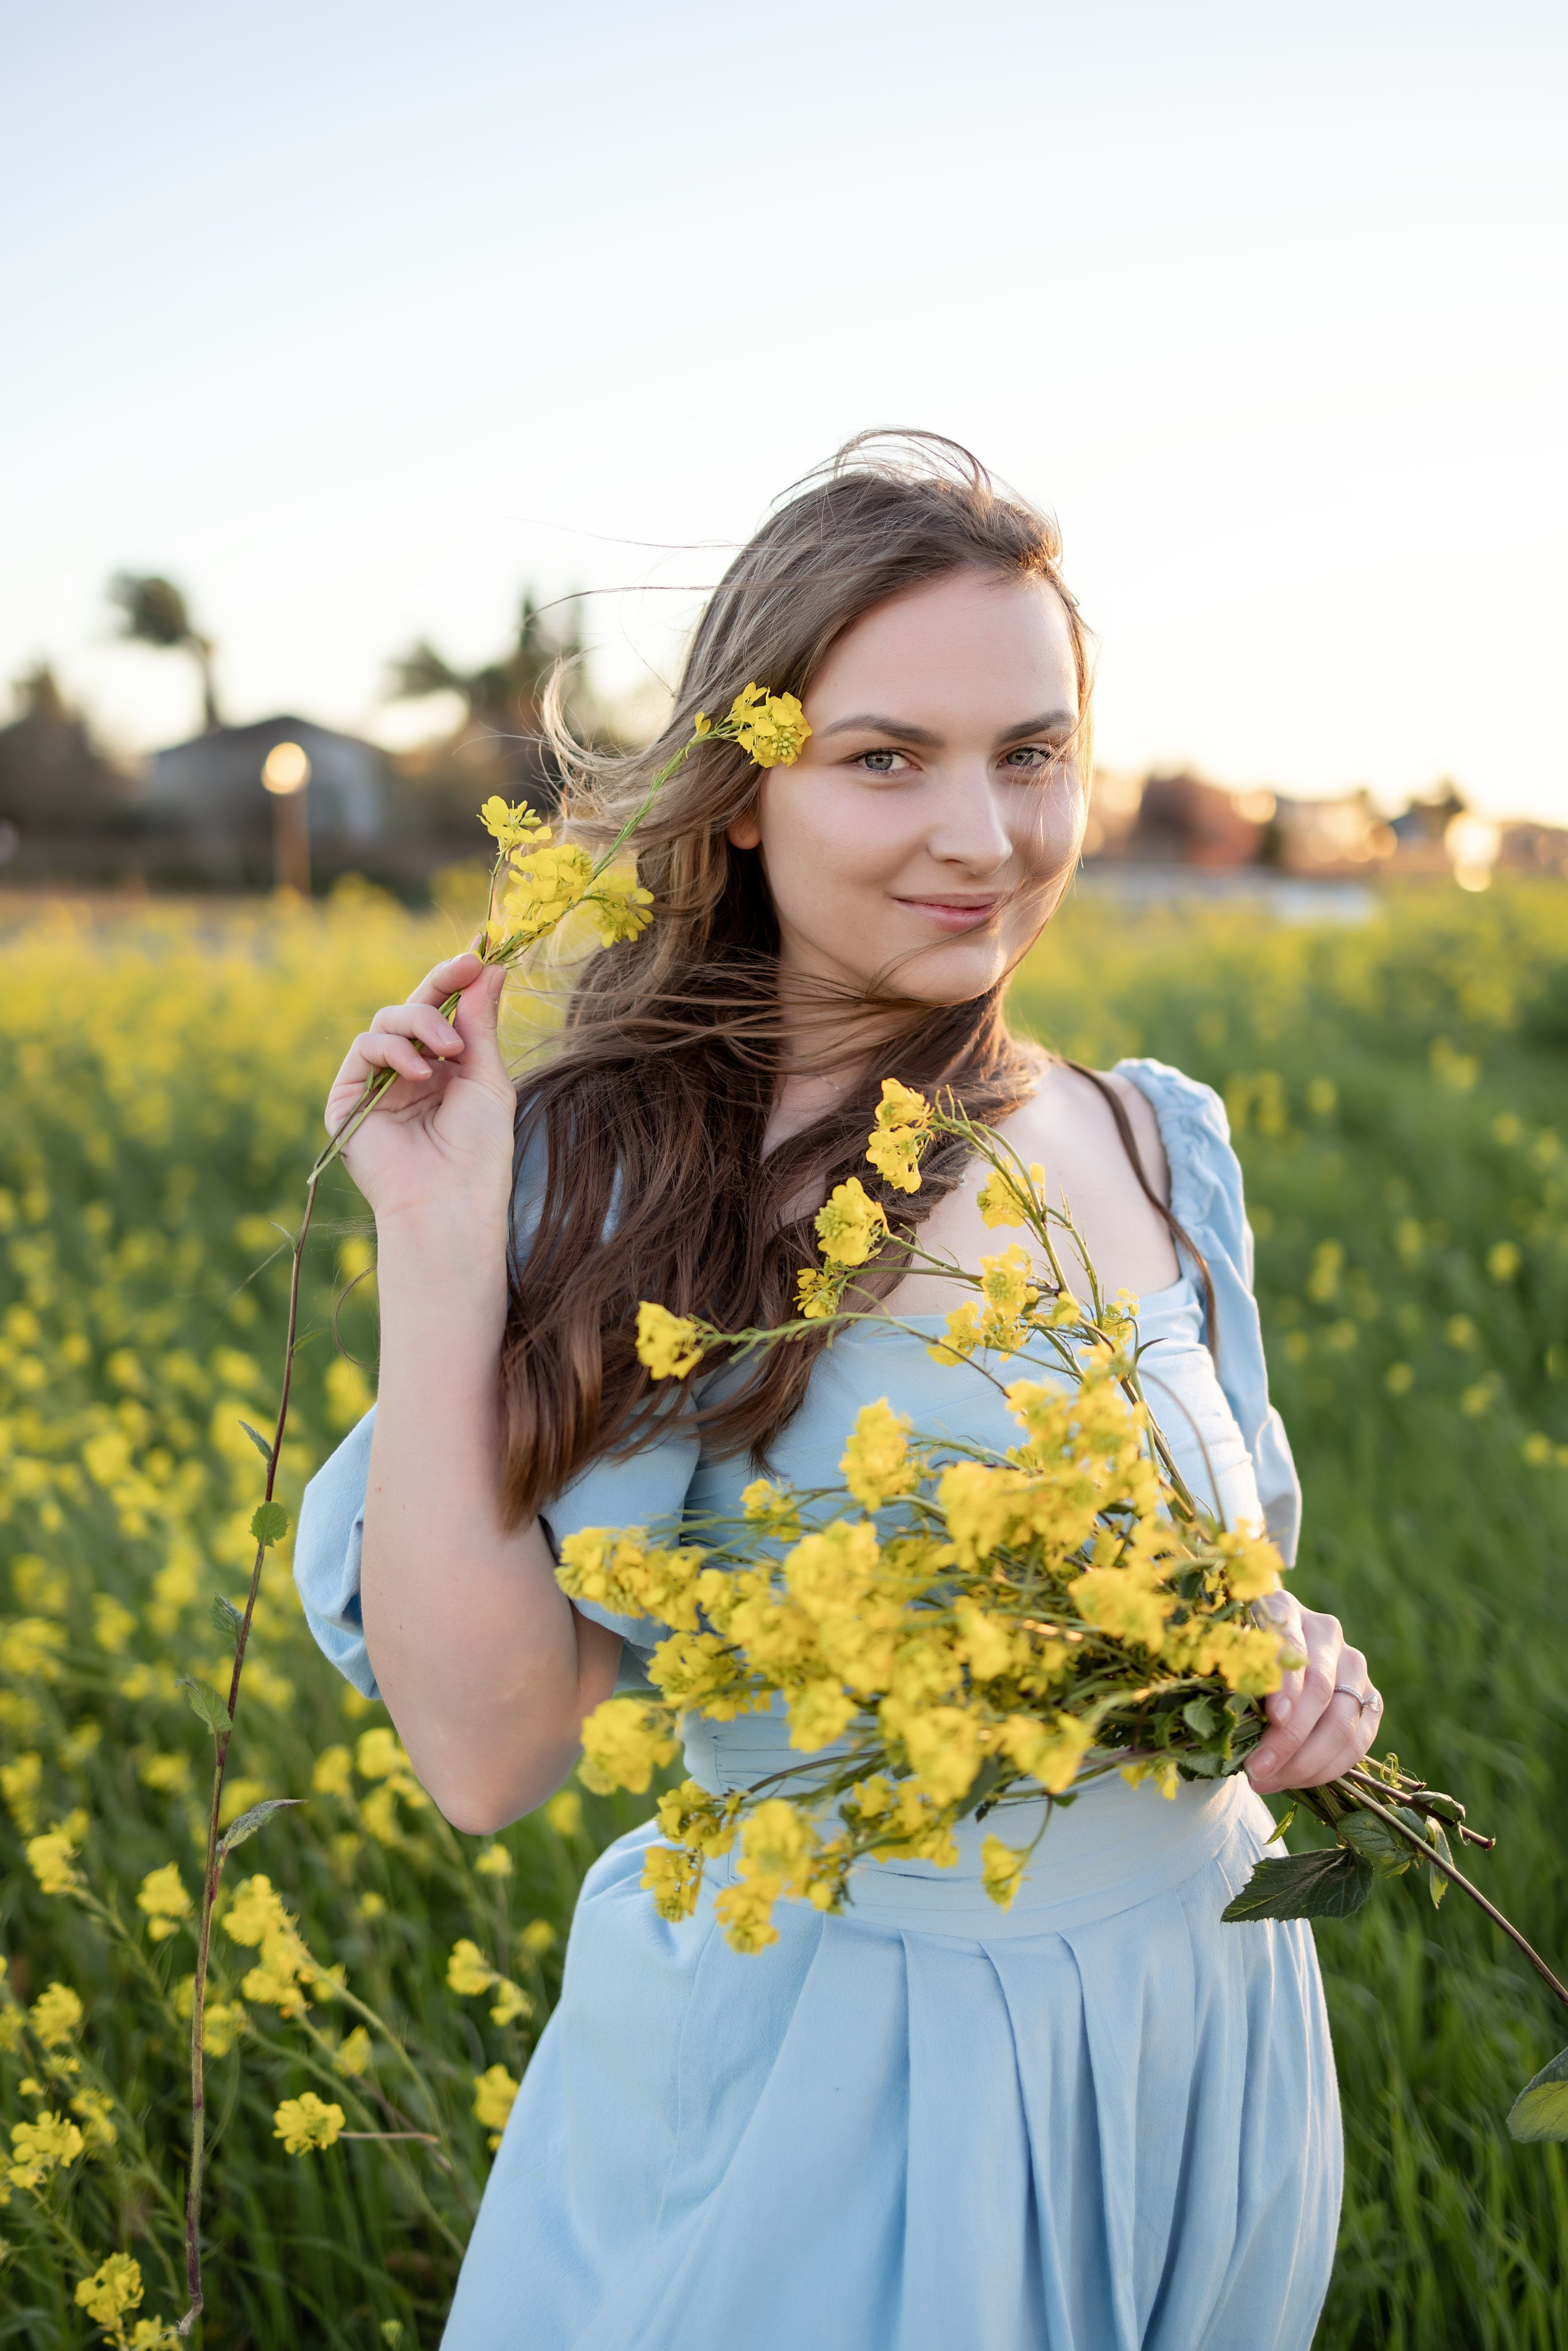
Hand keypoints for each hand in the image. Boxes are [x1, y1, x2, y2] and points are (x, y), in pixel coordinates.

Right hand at [323, 953, 515, 1228]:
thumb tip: (489, 968)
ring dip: (420, 1024)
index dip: (453, 980)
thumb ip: (480, 1022)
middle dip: (438, 985)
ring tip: (449, 1053)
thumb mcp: (486, 1077)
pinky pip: (362, 1049)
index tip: (476, 958)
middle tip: (464, 971)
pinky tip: (419, 1072)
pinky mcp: (347, 1099)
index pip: (441, 1011)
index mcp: (442, 1068)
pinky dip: (392, 1050)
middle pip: (410, 1008)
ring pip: (386, 1022)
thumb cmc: (479, 1150)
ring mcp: (375, 1085)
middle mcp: (407, 1072)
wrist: (452, 1201)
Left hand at [1244, 1590, 1383, 1795]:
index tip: (1274, 1718)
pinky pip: (1359, 1740)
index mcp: (1284, 1609)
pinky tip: (1295, 1781)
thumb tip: (1223, 1717)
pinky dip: (1327, 1767)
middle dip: (1289, 1737)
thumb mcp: (1224, 1656)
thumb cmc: (1236, 1659)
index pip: (1292, 1645)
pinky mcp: (1369, 1697)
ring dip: (1305, 1760)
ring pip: (1343, 1719)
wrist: (1267, 1662)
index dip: (1286, 1685)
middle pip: (1320, 1688)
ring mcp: (1352, 1664)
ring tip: (1267, 1781)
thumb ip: (1229, 1676)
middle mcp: (1325, 1631)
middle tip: (1256, 1769)